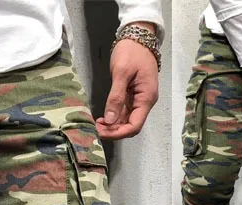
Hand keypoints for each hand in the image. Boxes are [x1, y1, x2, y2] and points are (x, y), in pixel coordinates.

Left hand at [97, 23, 158, 139]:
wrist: (139, 35)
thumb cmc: (131, 51)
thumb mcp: (122, 73)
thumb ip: (116, 97)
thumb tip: (109, 120)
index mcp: (146, 98)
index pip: (134, 125)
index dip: (118, 133)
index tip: (102, 131)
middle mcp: (145, 102)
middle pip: (131, 126)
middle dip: (114, 131)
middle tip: (96, 128)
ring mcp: (139, 100)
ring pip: (127, 121)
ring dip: (113, 125)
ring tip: (97, 124)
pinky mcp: (133, 96)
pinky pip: (125, 112)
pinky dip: (114, 117)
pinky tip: (103, 117)